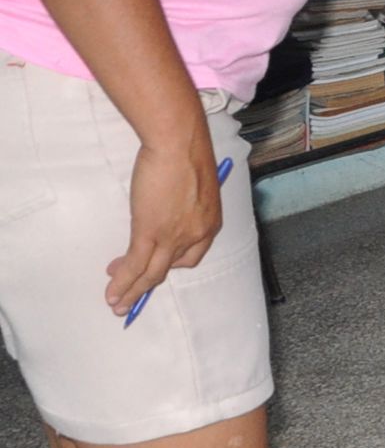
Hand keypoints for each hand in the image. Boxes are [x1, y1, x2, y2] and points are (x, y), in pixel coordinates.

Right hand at [108, 128, 222, 315]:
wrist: (179, 144)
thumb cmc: (186, 155)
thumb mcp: (193, 186)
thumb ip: (183, 203)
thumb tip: (165, 207)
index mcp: (209, 223)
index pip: (192, 255)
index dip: (171, 263)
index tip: (155, 265)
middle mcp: (195, 235)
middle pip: (170, 267)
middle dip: (147, 282)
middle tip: (130, 293)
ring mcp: (173, 236)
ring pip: (151, 273)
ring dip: (131, 291)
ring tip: (116, 303)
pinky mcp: (151, 232)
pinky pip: (135, 264)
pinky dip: (123, 281)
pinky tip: (112, 292)